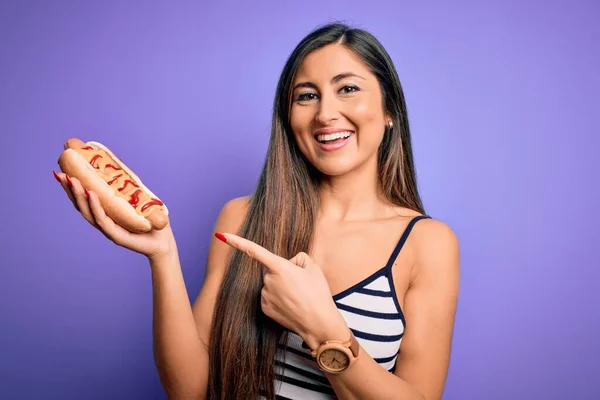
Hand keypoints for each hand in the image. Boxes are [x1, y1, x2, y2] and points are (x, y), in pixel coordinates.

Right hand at [53, 170, 175, 260]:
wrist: (163, 241)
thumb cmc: (150, 220)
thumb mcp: (137, 199)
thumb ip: (127, 186)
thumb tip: (119, 166)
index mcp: (105, 214)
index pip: (84, 200)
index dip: (73, 188)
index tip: (62, 172)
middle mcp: (103, 222)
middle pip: (81, 206)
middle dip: (70, 190)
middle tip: (60, 174)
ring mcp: (109, 230)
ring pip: (89, 212)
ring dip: (79, 196)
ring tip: (73, 181)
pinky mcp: (117, 236)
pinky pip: (103, 220)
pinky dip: (96, 207)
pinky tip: (90, 194)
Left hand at [215, 232, 350, 350]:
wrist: (319, 323)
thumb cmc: (318, 293)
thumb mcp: (313, 267)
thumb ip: (298, 257)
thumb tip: (288, 263)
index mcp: (279, 267)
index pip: (254, 251)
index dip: (237, 242)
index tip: (222, 235)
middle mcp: (268, 281)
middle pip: (272, 270)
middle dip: (283, 273)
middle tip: (301, 284)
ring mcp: (265, 296)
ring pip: (271, 284)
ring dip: (282, 287)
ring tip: (299, 296)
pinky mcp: (265, 309)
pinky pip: (270, 297)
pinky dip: (279, 299)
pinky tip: (292, 305)